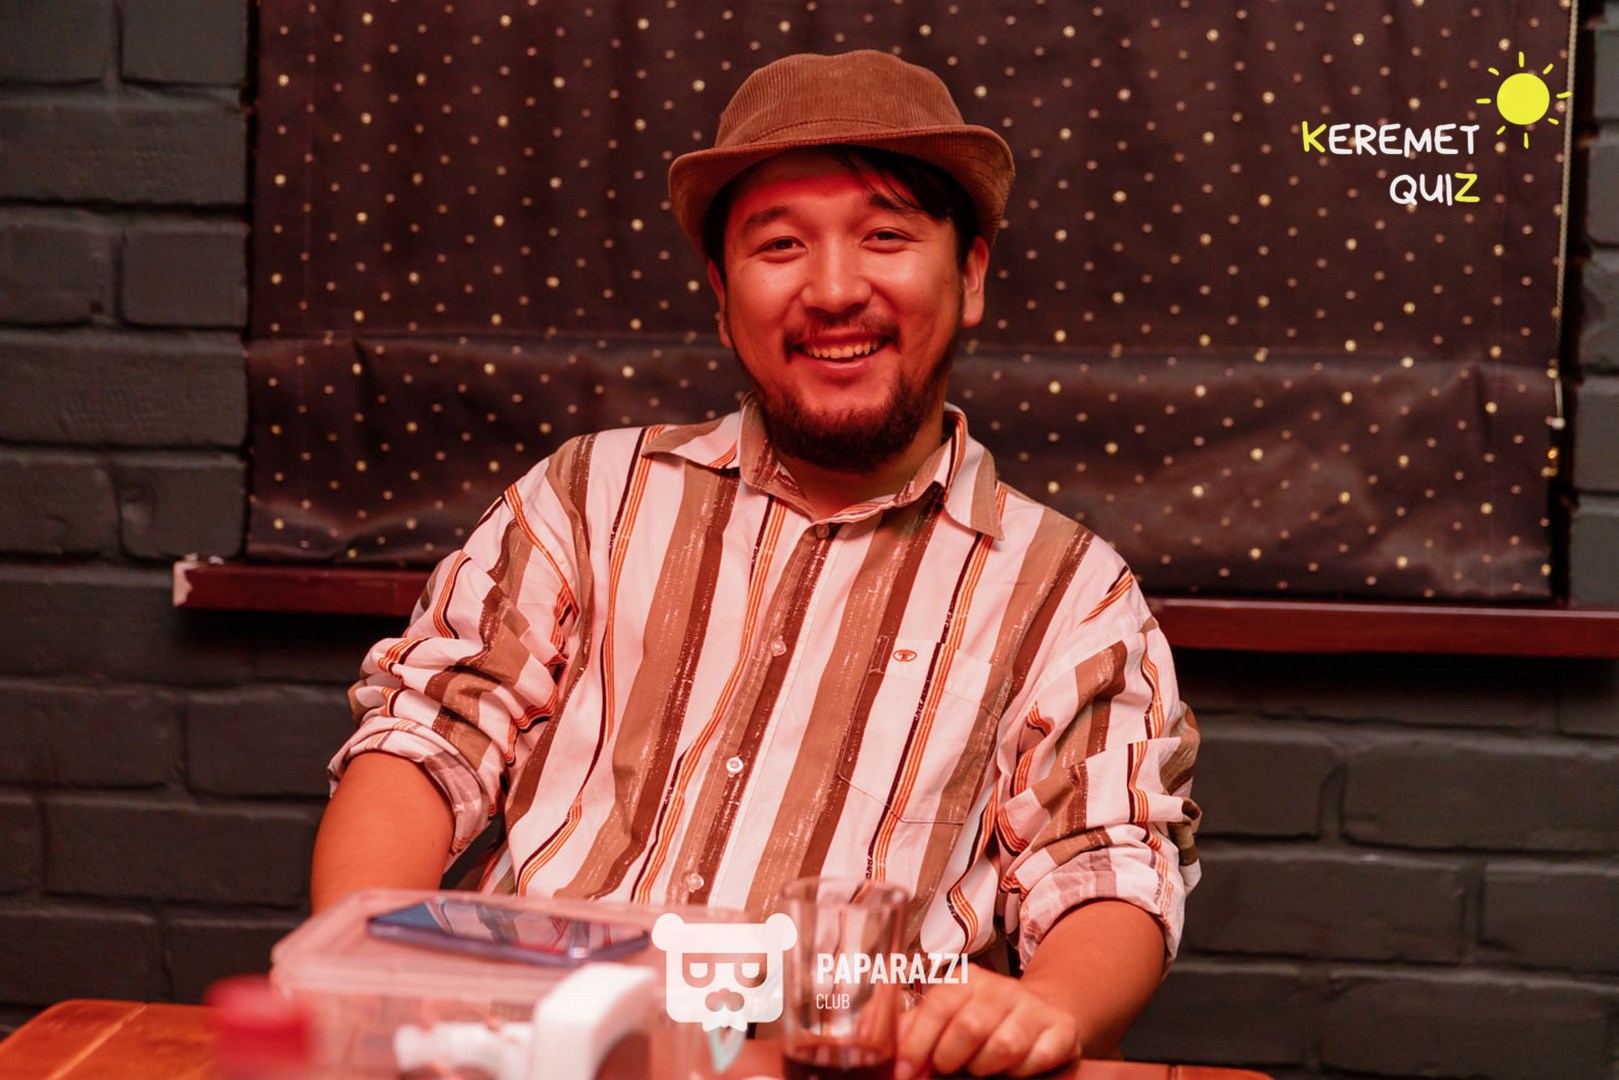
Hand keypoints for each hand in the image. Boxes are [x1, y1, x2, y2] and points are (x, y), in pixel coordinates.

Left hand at [894, 965, 1080, 1076]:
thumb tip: (867, 1037)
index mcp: (965, 981)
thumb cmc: (982, 1019)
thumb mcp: (943, 1017)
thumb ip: (906, 1028)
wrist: (1043, 1012)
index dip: (917, 1044)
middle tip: (949, 1068)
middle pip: (968, 1027)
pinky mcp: (1061, 1029)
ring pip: (1003, 1045)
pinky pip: (1038, 1057)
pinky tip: (1014, 1068)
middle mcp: (1000, 988)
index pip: (937, 1007)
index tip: (906, 1072)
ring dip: (985, 1067)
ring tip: (980, 1067)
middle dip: (951, 1059)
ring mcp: (1032, 1008)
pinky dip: (1022, 1070)